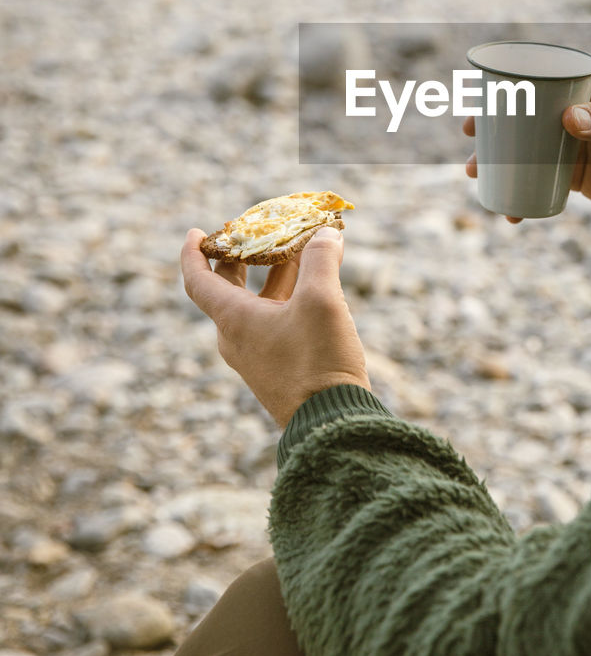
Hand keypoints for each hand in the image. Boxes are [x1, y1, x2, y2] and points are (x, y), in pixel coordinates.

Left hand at [181, 227, 369, 428]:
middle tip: (258, 232)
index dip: (193, 252)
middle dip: (244, 256)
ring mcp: (257, 355)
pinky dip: (288, 297)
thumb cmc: (317, 360)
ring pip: (258, 303)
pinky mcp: (278, 367)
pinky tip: (316, 286)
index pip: (198, 280)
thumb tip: (326, 233)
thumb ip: (321, 260)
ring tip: (302, 248)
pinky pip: (274, 321)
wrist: (331, 424)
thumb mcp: (321, 300)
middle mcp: (237, 338)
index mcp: (233, 320)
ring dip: (275, 274)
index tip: (196, 232)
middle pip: (229, 288)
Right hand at [463, 62, 590, 222]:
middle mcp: (574, 109)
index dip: (506, 86)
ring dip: (497, 159)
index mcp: (587, 84)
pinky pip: (536, 177)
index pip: (540, 77)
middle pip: (522, 112)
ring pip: (523, 146)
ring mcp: (570, 142)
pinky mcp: (572, 172)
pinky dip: (518, 191)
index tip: (482, 102)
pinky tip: (508, 208)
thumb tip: (569, 119)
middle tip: (470, 139)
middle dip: (490, 125)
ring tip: (476, 174)